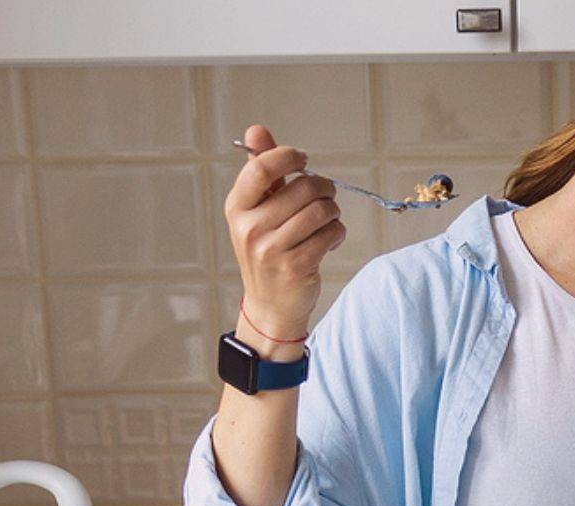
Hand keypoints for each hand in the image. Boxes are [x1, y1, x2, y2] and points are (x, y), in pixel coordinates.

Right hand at [226, 124, 346, 349]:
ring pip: (321, 209)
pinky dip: (337, 233)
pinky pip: (331, 233)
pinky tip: (329, 240)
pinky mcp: (297, 267)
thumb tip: (256, 130)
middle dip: (323, 188)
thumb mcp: (256, 211)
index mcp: (237, 208)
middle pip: (304, 187)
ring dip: (333, 212)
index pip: (261, 168)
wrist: (270, 305)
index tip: (302, 160)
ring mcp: (272, 250)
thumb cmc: (267, 250)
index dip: (288, 156)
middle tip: (325, 196)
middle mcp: (250, 228)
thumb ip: (261, 171)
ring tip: (327, 220)